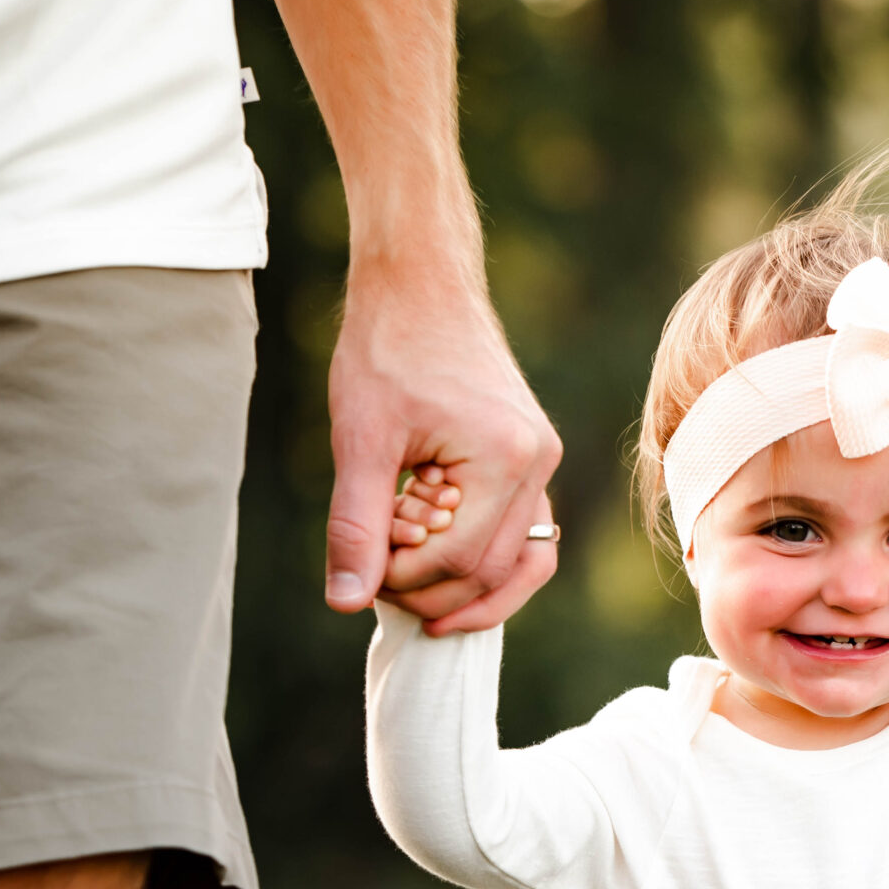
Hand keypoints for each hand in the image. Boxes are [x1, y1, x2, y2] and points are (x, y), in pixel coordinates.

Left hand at [323, 251, 560, 611]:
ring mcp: (542, 461)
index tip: (360, 571)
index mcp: (506, 457)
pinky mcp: (531, 458)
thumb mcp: (360, 439)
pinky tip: (439, 568)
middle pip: (494, 570)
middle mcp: (539, 463)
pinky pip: (524, 534)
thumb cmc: (388, 349)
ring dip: (470, 592)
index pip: (458, 558)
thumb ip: (356, 525)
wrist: (421, 283)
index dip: (404, 580)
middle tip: (376, 587)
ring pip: (523, 562)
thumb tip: (346, 601)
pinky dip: (486, 560)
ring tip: (418, 605)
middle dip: (433, 591)